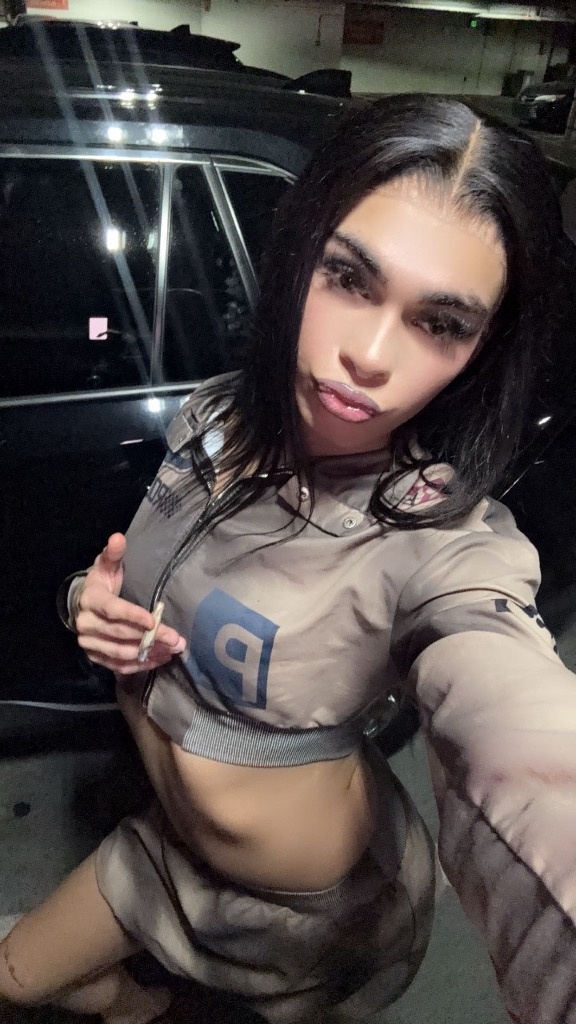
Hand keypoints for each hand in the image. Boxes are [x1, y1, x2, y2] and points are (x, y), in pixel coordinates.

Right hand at [75, 533, 185, 673]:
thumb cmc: (102, 583)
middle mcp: (87, 624)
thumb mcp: (106, 565)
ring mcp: (90, 643)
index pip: (113, 610)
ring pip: (120, 653)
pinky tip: (159, 659)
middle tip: (176, 639)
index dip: (133, 616)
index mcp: (91, 599)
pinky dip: (140, 665)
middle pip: (120, 634)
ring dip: (148, 653)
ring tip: (172, 649)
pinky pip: (118, 666)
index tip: (153, 620)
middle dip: (150, 637)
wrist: (83, 604)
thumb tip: (118, 537)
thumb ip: (114, 554)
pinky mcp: (96, 657)